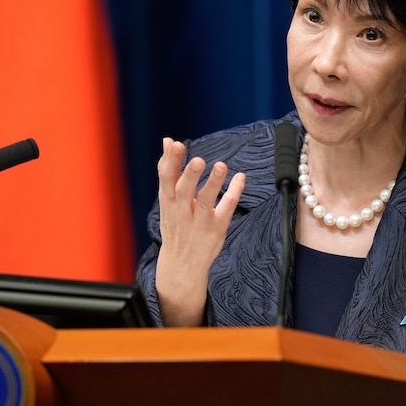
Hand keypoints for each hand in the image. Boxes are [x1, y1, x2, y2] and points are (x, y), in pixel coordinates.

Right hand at [154, 137, 244, 326]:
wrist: (181, 265)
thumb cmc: (175, 224)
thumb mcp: (167, 199)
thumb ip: (169, 169)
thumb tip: (167, 140)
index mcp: (167, 201)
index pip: (165, 179)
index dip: (169, 161)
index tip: (174, 144)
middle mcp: (181, 211)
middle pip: (183, 190)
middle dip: (189, 174)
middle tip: (198, 160)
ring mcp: (199, 222)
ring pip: (206, 201)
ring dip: (213, 183)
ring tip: (221, 166)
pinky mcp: (216, 229)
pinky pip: (226, 209)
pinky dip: (233, 193)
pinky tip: (240, 178)